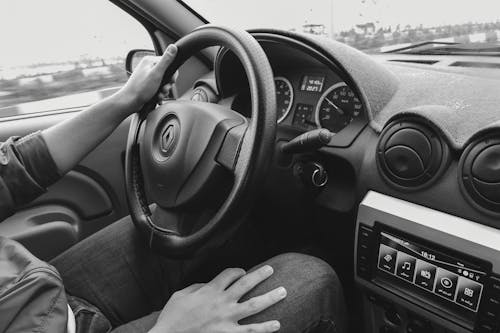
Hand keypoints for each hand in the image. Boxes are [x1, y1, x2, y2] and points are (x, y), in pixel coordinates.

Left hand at [119, 44, 177, 109]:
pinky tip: (156, 97)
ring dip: (163, 91)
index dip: (172, 74)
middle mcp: (149, 67)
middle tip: (163, 89)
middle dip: (167, 84)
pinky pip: (158, 88)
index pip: (169, 63)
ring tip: (159, 95)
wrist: (129, 102)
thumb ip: (166, 60)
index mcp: (150, 61)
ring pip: (163, 82)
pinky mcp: (147, 85)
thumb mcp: (156, 74)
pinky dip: (159, 94)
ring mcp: (148, 76)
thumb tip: (173, 47)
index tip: (170, 81)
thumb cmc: (140, 89)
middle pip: (167, 74)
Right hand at [149, 265, 286, 332]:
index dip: (237, 270)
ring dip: (270, 298)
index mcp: (209, 290)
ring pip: (254, 305)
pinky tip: (277, 325)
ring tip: (283, 292)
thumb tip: (208, 284)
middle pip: (245, 284)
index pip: (229, 274)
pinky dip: (265, 328)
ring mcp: (226, 319)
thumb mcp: (181, 295)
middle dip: (260, 275)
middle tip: (271, 270)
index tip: (241, 272)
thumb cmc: (172, 318)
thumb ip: (197, 287)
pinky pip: (250, 331)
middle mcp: (221, 302)